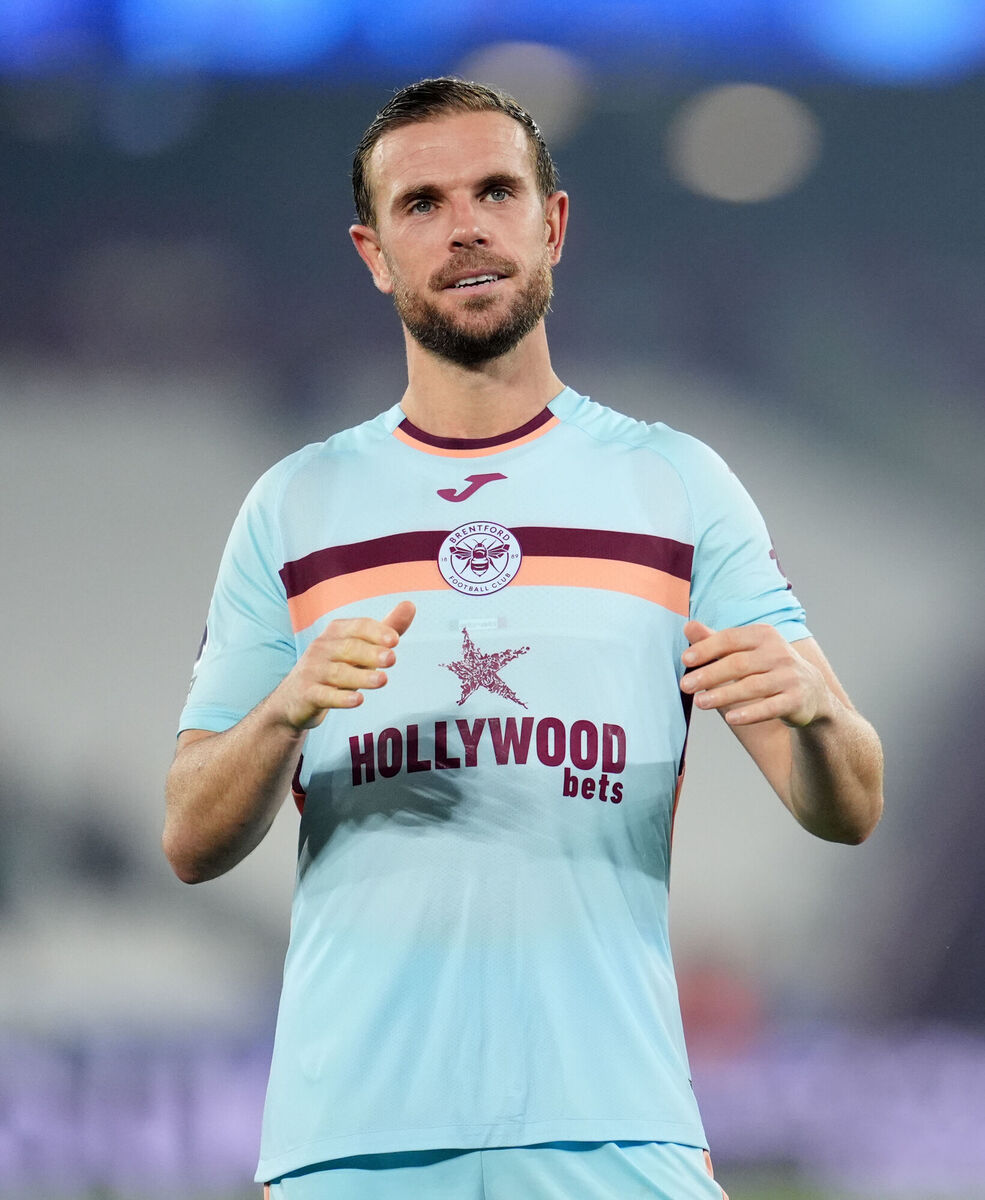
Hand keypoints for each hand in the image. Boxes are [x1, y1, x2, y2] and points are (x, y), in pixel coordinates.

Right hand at [274, 600, 415, 729]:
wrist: (295, 699)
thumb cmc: (336, 668)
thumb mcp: (361, 648)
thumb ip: (386, 629)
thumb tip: (410, 605)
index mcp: (336, 632)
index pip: (358, 626)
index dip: (376, 632)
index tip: (395, 640)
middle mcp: (322, 648)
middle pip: (349, 648)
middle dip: (371, 653)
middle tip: (392, 658)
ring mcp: (313, 671)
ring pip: (338, 672)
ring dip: (361, 676)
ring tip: (382, 680)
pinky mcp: (307, 694)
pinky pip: (324, 695)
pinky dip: (340, 698)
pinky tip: (357, 700)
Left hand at [680, 621, 831, 727]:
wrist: (811, 692)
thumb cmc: (767, 668)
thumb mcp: (744, 651)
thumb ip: (716, 641)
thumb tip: (688, 627)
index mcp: (763, 635)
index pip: (730, 639)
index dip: (707, 648)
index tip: (685, 659)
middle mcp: (779, 653)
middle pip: (738, 664)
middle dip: (709, 674)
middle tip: (685, 685)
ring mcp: (789, 676)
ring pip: (752, 686)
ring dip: (723, 695)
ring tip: (699, 703)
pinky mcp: (796, 700)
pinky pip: (771, 707)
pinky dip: (750, 713)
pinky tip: (731, 718)